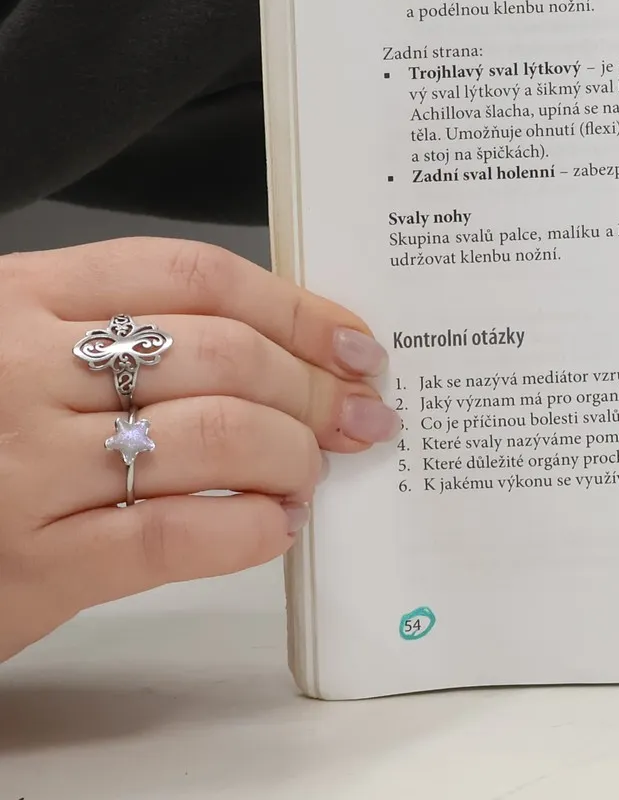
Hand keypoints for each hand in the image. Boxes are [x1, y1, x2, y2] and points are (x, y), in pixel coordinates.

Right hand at [0, 238, 396, 662]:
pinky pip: (173, 534)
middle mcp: (24, 371)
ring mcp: (25, 468)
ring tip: (309, 472)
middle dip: (314, 387)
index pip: (199, 277)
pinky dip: (247, 529)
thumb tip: (280, 347)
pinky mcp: (31, 565)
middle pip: (224, 355)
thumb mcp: (16, 350)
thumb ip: (116, 333)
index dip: (296, 308)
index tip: (352, 341)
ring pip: (216, 435)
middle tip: (359, 414)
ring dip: (293, 454)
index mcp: (23, 297)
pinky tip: (270, 528)